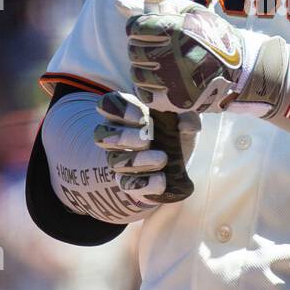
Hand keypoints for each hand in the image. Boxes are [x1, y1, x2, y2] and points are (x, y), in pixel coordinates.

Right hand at [93, 89, 200, 207]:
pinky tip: (161, 180)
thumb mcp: (183, 119)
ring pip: (115, 162)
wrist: (177, 162)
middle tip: (146, 139)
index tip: (141, 116)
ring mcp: (119, 160)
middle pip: (102, 134)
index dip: (119, 110)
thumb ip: (186, 116)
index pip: (108, 105)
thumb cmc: (174, 130)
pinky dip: (144, 184)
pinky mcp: (129, 182)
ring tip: (162, 159)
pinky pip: (128, 185)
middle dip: (123, 137)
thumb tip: (188, 124)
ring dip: (137, 161)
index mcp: (125, 113)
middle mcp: (116, 136)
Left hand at [115, 0, 271, 114]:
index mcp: (179, 29)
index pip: (135, 27)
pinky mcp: (177, 102)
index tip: (148, 29)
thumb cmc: (212, 36)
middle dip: (141, 47)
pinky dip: (150, 88)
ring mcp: (176, 80)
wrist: (242, 71)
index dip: (138, 27)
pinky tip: (164, 81)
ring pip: (137, 73)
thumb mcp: (189, 13)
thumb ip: (154, 7)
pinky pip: (145, 94)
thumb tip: (118, 4)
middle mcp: (176, 55)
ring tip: (162, 65)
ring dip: (144, 68)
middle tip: (158, 48)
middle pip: (134, 50)